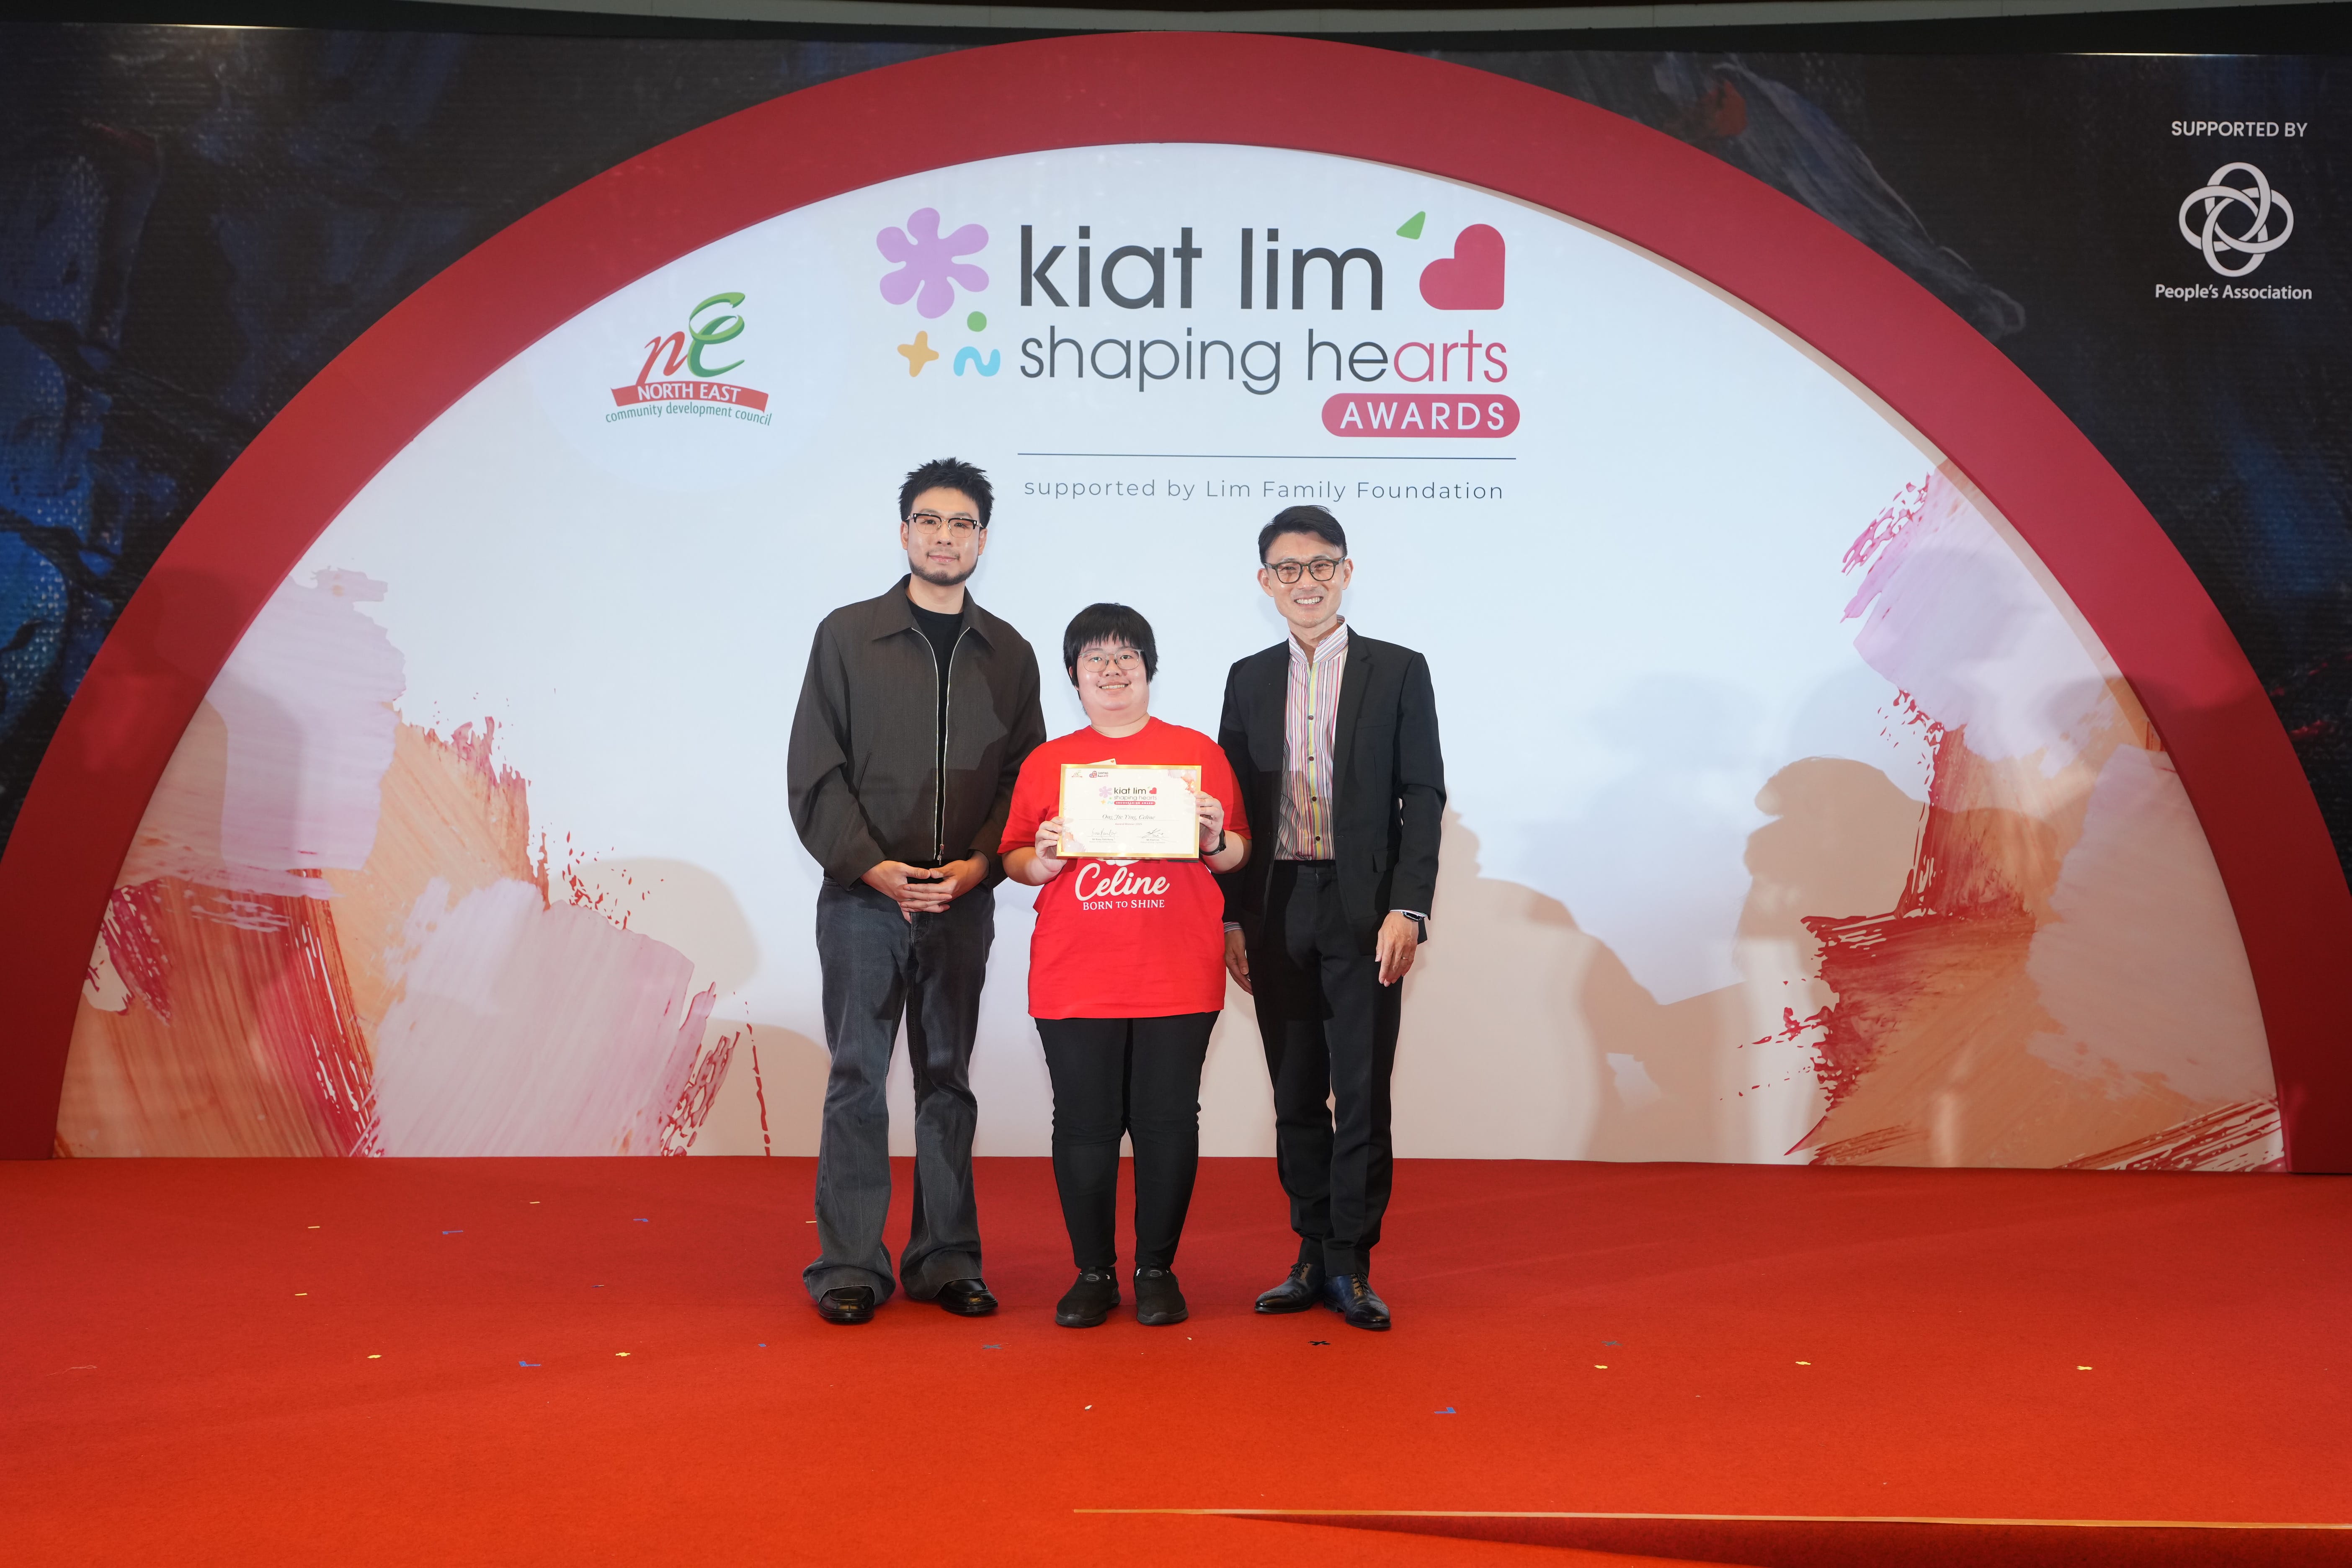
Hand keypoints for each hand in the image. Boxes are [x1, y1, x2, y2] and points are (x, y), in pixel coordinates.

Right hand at [862, 857, 978, 919]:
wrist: (870, 872)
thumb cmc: (885, 868)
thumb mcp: (901, 867)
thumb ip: (916, 871)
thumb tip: (929, 874)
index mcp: (906, 890)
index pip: (926, 895)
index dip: (938, 895)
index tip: (949, 895)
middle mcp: (904, 898)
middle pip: (923, 903)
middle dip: (937, 904)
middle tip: (949, 904)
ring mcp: (900, 900)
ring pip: (916, 908)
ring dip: (928, 910)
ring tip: (940, 910)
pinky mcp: (896, 899)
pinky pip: (903, 909)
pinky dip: (908, 915)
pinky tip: (912, 921)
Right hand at [1031, 819, 1069, 879]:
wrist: (1055, 866)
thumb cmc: (1061, 853)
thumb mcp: (1067, 845)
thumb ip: (1068, 838)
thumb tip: (1072, 832)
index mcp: (1050, 831)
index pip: (1051, 821)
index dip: (1056, 819)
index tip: (1063, 820)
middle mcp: (1043, 835)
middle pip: (1043, 825)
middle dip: (1052, 825)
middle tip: (1060, 829)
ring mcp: (1040, 842)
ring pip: (1039, 833)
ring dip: (1049, 834)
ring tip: (1057, 837)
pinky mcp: (1039, 850)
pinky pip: (1041, 844)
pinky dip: (1047, 842)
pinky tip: (1054, 843)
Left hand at [1193, 788, 1225, 852]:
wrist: (1207, 838)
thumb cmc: (1201, 824)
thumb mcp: (1197, 814)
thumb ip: (1194, 806)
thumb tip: (1186, 796)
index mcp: (1212, 805)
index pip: (1208, 796)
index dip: (1202, 794)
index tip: (1194, 794)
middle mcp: (1217, 810)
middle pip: (1214, 802)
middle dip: (1204, 801)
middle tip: (1196, 802)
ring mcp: (1218, 819)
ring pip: (1215, 812)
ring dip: (1206, 810)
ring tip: (1197, 811)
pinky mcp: (1217, 828)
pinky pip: (1212, 823)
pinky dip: (1206, 821)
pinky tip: (1200, 820)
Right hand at [1224, 927, 1251, 994]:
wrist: (1231, 927)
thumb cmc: (1234, 936)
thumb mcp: (1239, 948)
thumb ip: (1242, 961)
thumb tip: (1245, 973)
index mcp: (1230, 962)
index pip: (1240, 976)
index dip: (1246, 984)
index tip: (1253, 990)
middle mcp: (1230, 963)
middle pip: (1237, 978)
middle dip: (1245, 986)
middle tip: (1252, 993)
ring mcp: (1231, 961)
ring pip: (1237, 975)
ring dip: (1243, 982)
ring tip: (1250, 988)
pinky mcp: (1233, 958)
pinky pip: (1238, 970)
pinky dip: (1242, 976)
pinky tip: (1247, 977)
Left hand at [1376, 911, 1420, 985]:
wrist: (1405, 913)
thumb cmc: (1392, 922)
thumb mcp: (1381, 932)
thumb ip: (1380, 947)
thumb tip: (1378, 959)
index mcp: (1389, 943)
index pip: (1386, 962)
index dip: (1383, 972)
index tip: (1381, 979)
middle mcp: (1399, 947)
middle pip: (1394, 965)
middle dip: (1390, 976)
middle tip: (1387, 983)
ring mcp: (1407, 947)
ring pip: (1402, 964)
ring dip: (1397, 974)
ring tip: (1394, 980)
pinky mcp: (1413, 946)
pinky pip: (1410, 960)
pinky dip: (1407, 968)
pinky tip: (1403, 973)